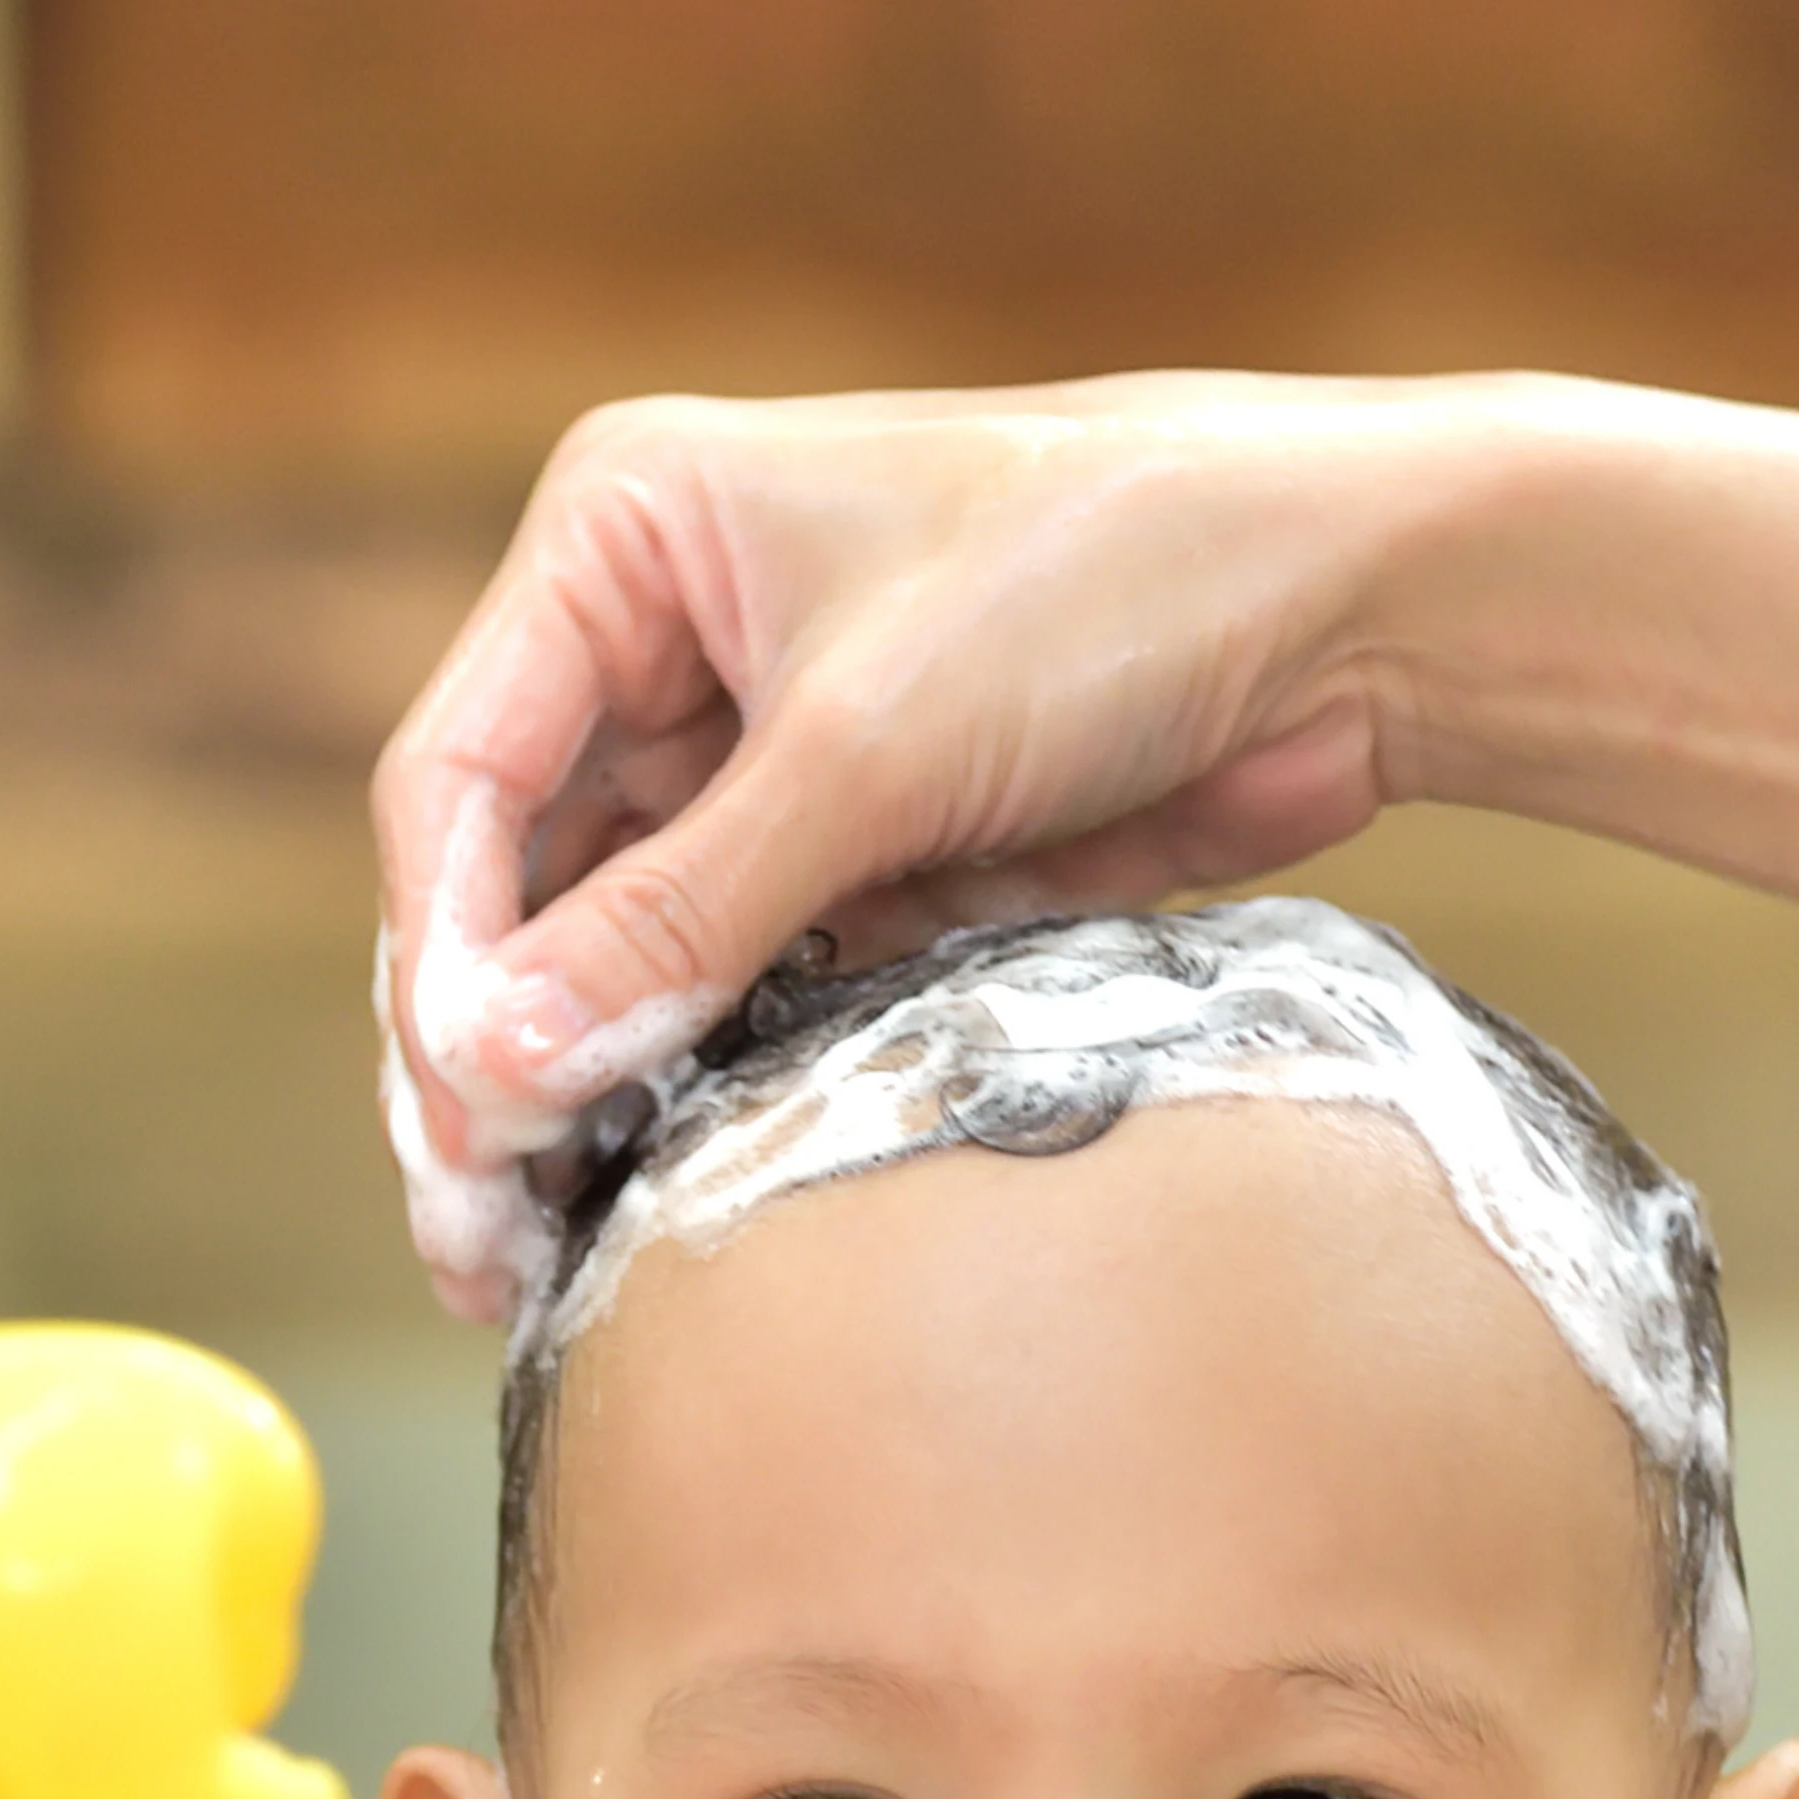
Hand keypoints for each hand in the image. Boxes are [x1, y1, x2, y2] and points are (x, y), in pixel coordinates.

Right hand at [373, 373, 1465, 1306]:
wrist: (1356, 609)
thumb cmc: (1117, 577)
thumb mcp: (872, 747)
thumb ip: (679, 920)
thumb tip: (499, 1068)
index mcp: (622, 539)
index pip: (460, 779)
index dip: (441, 962)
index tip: (461, 1115)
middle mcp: (657, 644)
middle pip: (505, 892)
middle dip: (482, 1063)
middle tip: (473, 1234)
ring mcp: (744, 761)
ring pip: (598, 966)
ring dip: (568, 1108)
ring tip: (529, 1260)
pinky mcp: (837, 857)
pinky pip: (715, 998)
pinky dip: (680, 1098)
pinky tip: (641, 1209)